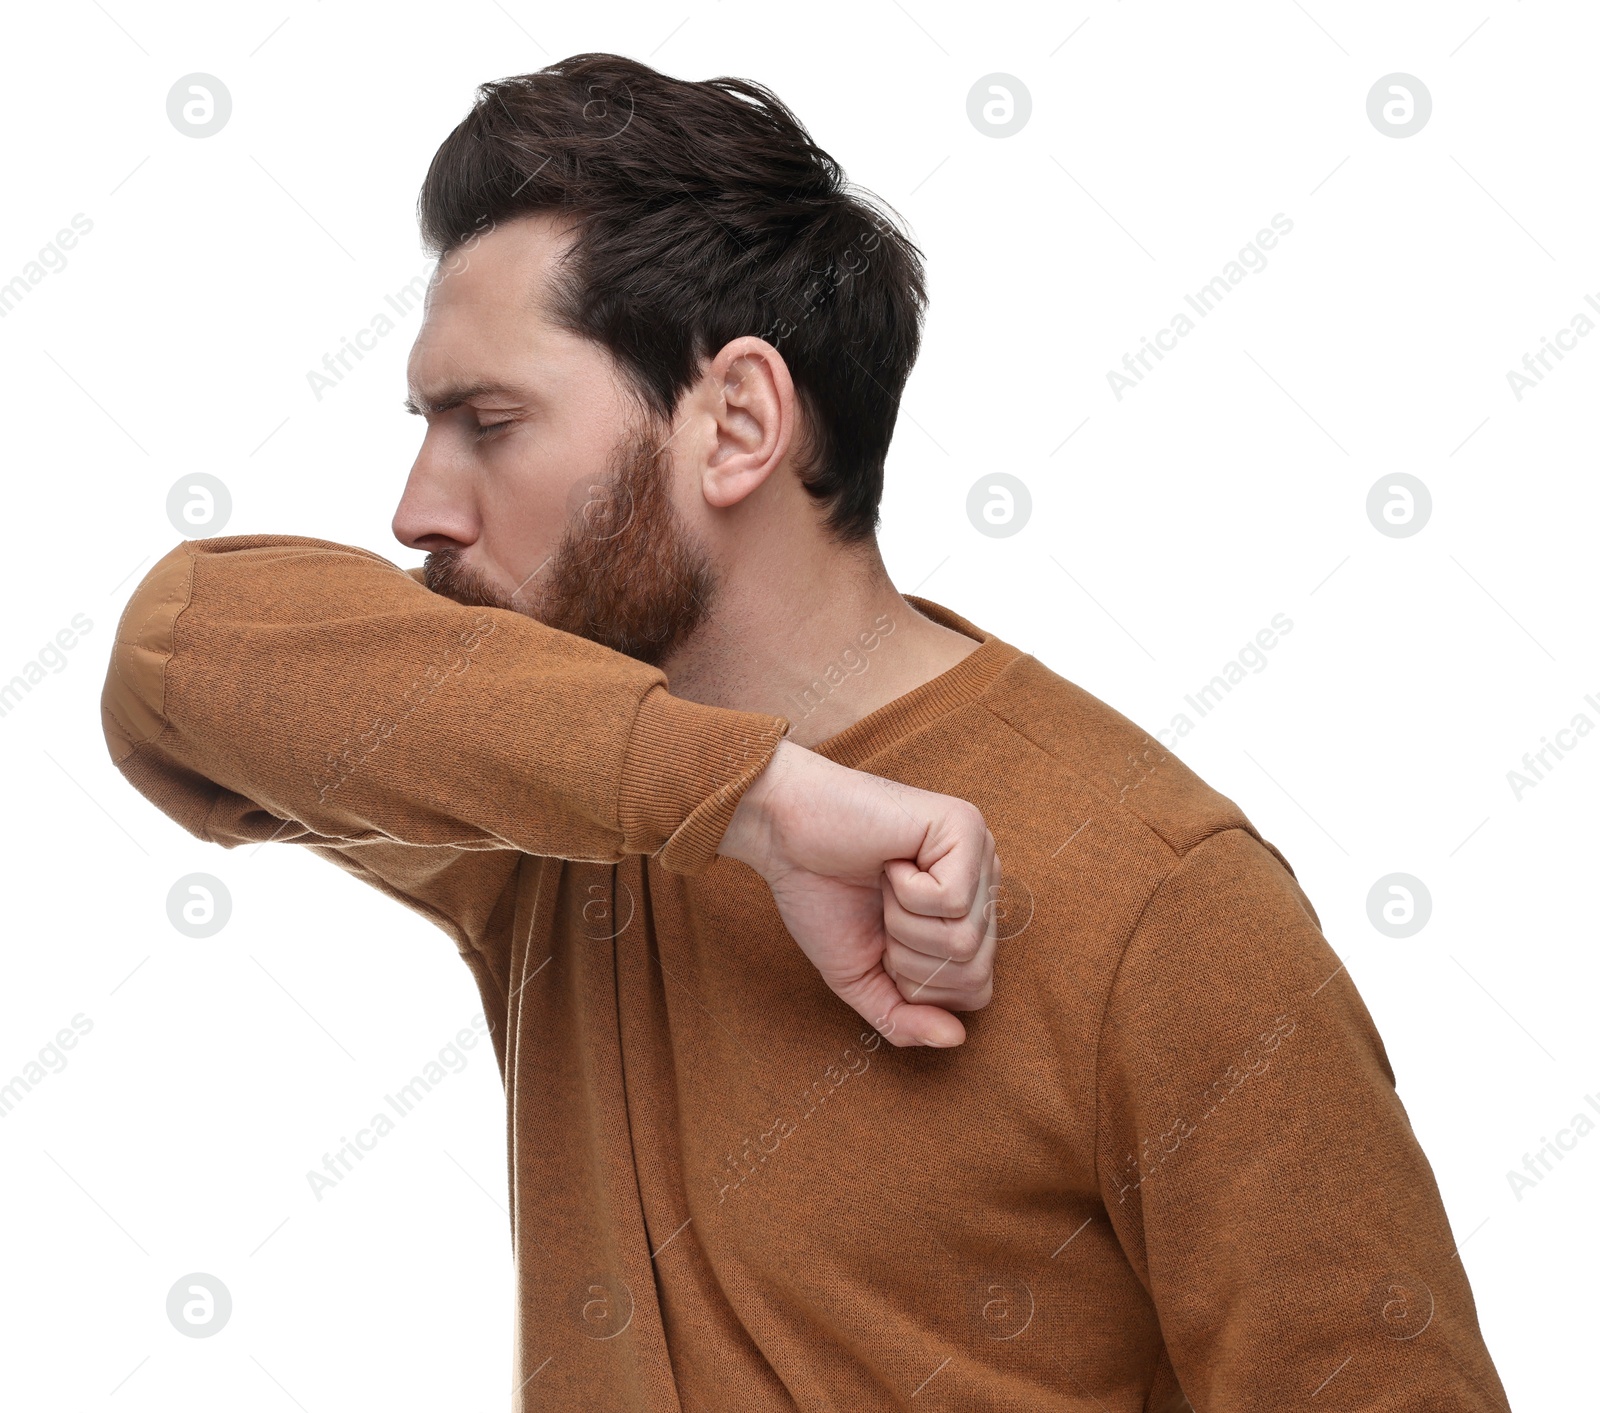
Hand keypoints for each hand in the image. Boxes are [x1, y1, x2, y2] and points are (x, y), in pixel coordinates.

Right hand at [718, 739, 999, 1046]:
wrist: (782, 831)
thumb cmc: (820, 892)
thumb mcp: (861, 975)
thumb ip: (903, 1016)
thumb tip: (955, 1041)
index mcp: (966, 916)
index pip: (976, 992)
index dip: (918, 986)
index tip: (883, 941)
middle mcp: (984, 883)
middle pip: (974, 972)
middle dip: (909, 957)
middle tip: (880, 910)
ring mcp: (979, 853)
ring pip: (964, 940)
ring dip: (904, 924)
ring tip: (884, 884)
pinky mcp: (966, 826)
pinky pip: (952, 899)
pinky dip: (906, 891)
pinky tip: (892, 861)